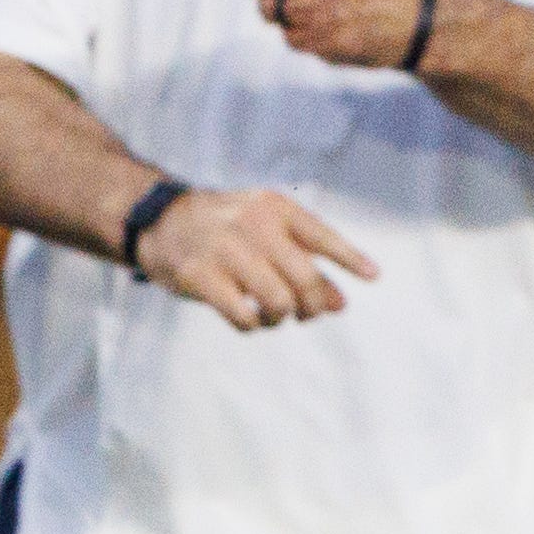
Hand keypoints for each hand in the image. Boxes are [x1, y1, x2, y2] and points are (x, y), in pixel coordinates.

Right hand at [134, 185, 375, 329]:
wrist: (160, 221)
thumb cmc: (225, 229)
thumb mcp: (265, 231)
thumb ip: (303, 261)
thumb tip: (339, 304)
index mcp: (273, 208)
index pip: (322, 236)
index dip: (350, 258)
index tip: (373, 276)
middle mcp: (253, 225)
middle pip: (305, 278)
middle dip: (314, 304)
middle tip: (307, 314)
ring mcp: (225, 250)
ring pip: (277, 300)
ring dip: (282, 317)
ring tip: (274, 316)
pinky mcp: (200, 276)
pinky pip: (243, 315)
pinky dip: (253, 325)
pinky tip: (250, 320)